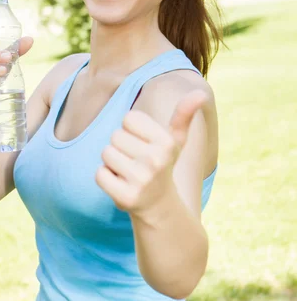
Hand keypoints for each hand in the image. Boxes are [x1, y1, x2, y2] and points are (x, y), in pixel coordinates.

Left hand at [95, 89, 208, 216]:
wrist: (160, 207)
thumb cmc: (163, 164)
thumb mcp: (176, 140)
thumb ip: (184, 114)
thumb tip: (200, 93)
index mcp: (167, 142)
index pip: (128, 118)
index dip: (131, 130)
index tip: (143, 144)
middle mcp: (156, 160)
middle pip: (115, 136)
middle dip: (121, 147)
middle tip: (135, 161)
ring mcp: (141, 180)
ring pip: (106, 153)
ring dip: (112, 162)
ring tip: (128, 172)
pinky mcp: (126, 197)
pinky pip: (99, 174)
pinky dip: (105, 178)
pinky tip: (120, 184)